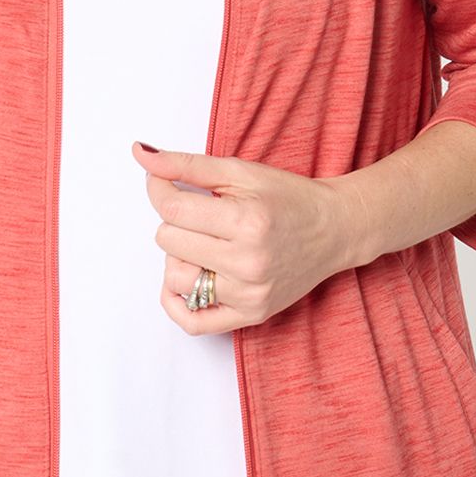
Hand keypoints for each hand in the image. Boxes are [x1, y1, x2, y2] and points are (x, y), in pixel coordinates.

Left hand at [131, 140, 362, 333]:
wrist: (335, 229)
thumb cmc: (288, 197)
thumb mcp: (240, 171)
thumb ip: (187, 164)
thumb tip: (140, 154)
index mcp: (246, 221)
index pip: (171, 208)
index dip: (158, 189)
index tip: (163, 182)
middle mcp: (247, 262)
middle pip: (169, 242)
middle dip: (175, 221)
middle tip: (198, 213)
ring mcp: (249, 294)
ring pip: (175, 279)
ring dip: (178, 258)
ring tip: (201, 243)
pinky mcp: (251, 314)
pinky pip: (193, 323)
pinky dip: (176, 302)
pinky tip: (185, 279)